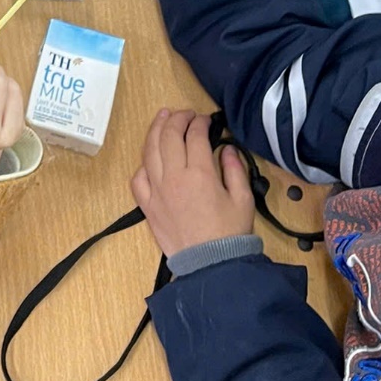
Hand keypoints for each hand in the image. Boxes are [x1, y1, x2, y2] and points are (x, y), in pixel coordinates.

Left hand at [131, 111, 255, 255]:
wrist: (211, 266)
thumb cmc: (230, 233)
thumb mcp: (243, 199)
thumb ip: (235, 169)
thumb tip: (226, 148)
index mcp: (199, 173)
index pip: (194, 135)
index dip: (200, 122)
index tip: (206, 120)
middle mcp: (173, 177)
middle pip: (168, 136)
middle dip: (176, 119)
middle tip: (184, 114)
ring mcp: (157, 191)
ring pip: (149, 151)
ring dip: (155, 130)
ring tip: (162, 117)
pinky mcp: (147, 206)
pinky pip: (138, 178)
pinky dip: (143, 163)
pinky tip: (151, 157)